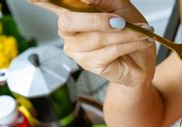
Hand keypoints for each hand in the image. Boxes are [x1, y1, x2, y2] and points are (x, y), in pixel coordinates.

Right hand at [29, 0, 156, 87]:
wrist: (143, 59)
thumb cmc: (130, 30)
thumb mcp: (120, 6)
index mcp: (71, 12)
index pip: (48, 3)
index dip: (39, 0)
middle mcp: (68, 31)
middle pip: (69, 21)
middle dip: (97, 20)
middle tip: (120, 21)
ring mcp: (77, 50)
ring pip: (95, 38)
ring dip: (122, 33)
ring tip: (140, 31)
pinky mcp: (91, 65)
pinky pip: (109, 50)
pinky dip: (128, 43)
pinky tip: (139, 41)